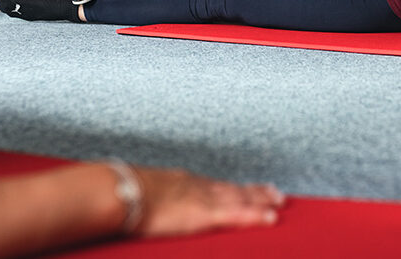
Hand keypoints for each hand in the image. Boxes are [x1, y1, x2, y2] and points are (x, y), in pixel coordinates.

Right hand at [133, 167, 284, 237]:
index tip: (246, 187)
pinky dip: (256, 215)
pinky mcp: (205, 213)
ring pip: (241, 197)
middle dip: (255, 191)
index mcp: (182, 182)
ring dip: (262, 200)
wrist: (121, 192)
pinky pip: (237, 213)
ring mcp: (204, 198)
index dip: (233, 187)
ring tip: (280, 202)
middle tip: (276, 193)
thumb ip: (149, 198)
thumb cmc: (123, 193)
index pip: (215, 185)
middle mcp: (198, 186)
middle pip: (233, 188)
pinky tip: (271, 217)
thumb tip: (141, 204)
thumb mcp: (140, 193)